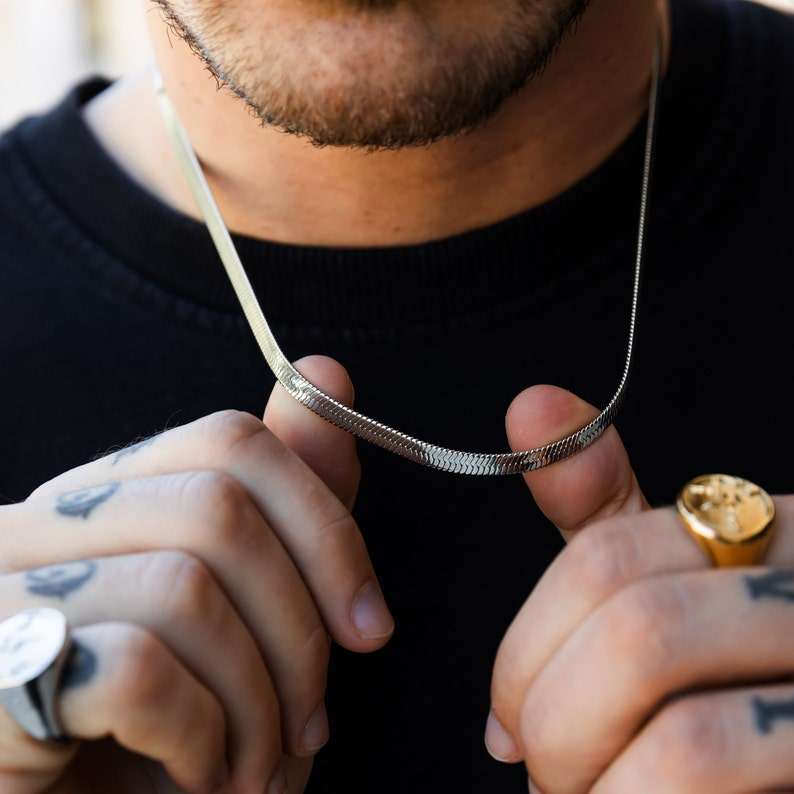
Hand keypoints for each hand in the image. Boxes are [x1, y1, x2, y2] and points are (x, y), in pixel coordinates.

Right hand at [0, 355, 393, 793]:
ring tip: (256, 763)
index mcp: (107, 497)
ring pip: (186, 588)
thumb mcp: (261, 612)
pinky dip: (200, 737)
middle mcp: (40, 526)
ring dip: (258, 702)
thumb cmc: (181, 732)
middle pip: (218, 508)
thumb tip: (327, 372)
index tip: (369, 624)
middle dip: (300, 632)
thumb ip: (292, 496)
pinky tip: (195, 773)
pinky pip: (135, 668)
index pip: (230, 443)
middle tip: (308, 724)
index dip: (325, 529)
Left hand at [486, 385, 793, 792]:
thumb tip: (532, 404)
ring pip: (659, 672)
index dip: (526, 645)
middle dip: (550, 710)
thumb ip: (600, 513)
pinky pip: (700, 755)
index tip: (505, 718)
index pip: (607, 554)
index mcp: (760, 536)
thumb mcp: (661, 595)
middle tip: (539, 768)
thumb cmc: (719, 701)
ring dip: (581, 759)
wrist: (776, 771)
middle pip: (632, 619)